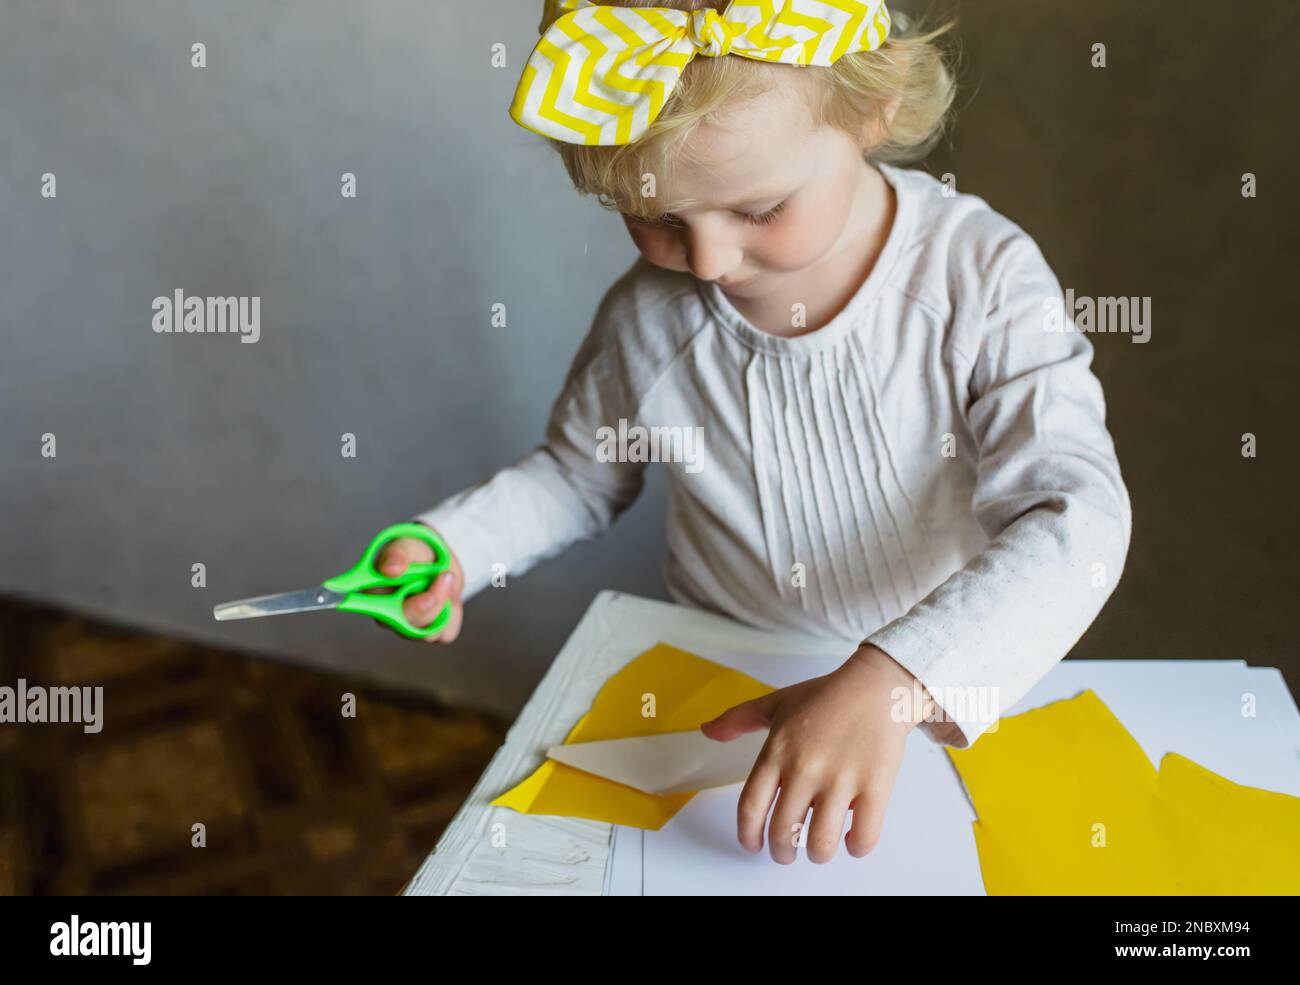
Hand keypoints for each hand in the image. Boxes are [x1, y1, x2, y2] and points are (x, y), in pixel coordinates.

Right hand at [374, 526, 464, 642]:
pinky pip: (445, 633)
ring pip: (428, 633)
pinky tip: (448, 595)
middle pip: (407, 623)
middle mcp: (386, 616)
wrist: (439, 560)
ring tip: (445, 577)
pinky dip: (452, 613)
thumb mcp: (408, 543)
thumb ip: (398, 553)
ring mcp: (407, 628)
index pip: (374, 610)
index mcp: (372, 594)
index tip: (421, 596)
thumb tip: (389, 569)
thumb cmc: (415, 551)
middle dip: (431, 601)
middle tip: (446, 575)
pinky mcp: (428, 633)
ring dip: (444, 602)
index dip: (392, 607)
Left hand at [700, 644, 928, 863]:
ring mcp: (840, 779)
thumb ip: (738, 719)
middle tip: (787, 852)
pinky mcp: (875, 786)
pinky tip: (852, 840)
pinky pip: (864, 836)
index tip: (753, 844)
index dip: (747, 835)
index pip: (750, 807)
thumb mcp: (776, 703)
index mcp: (778, 752)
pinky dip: (856, 848)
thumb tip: (707, 731)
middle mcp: (804, 768)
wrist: (877, 686)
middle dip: (782, 852)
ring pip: (820, 843)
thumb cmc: (827, 696)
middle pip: (783, 832)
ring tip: (818, 849)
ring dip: (816, 855)